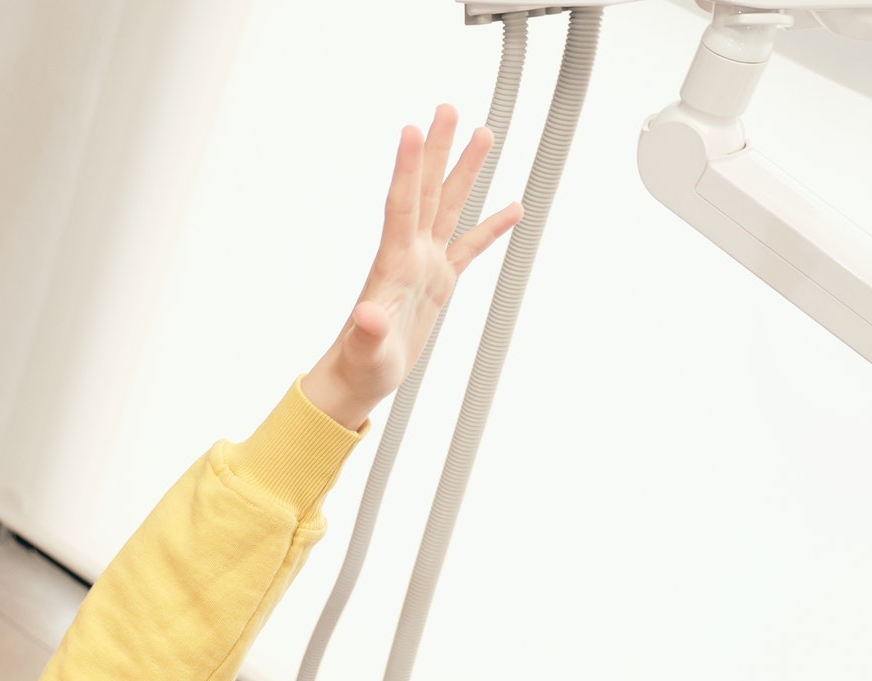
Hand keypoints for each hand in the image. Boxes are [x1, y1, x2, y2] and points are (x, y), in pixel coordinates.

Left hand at [301, 105, 522, 429]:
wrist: (359, 380)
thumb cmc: (359, 367)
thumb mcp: (367, 351)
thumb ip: (369, 332)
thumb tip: (368, 315)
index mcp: (393, 264)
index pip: (402, 205)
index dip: (408, 168)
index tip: (413, 129)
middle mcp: (409, 255)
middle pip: (427, 191)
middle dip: (438, 150)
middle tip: (447, 109)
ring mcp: (425, 266)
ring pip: (448, 208)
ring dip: (464, 172)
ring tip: (483, 134)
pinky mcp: (438, 284)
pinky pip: (469, 248)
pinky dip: (490, 229)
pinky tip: (512, 208)